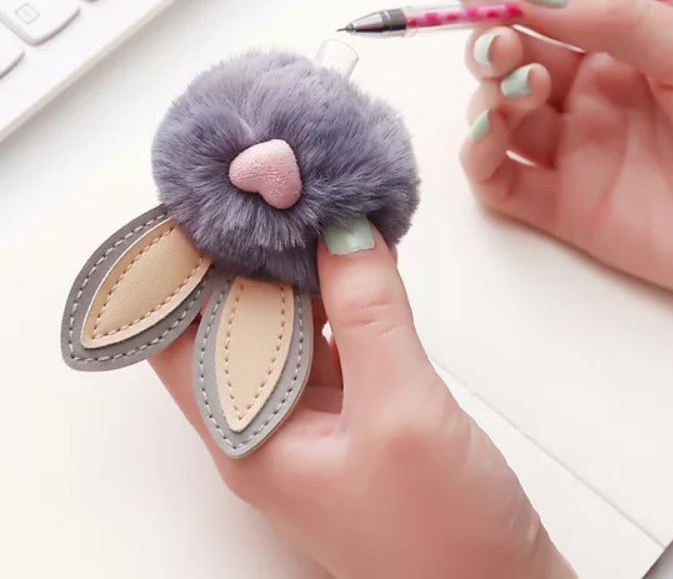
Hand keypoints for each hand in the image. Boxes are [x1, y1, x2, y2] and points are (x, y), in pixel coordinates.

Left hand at [151, 220, 573, 578]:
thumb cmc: (443, 543)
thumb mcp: (401, 413)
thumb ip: (368, 312)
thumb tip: (340, 228)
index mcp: (247, 435)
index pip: (177, 336)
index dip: (177, 267)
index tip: (203, 200)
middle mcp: (269, 425)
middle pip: (232, 322)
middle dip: (246, 252)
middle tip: (268, 182)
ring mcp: (316, 420)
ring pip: (288, 325)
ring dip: (299, 269)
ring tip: (311, 206)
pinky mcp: (359, 414)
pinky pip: (336, 338)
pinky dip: (344, 295)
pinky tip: (360, 258)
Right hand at [460, 0, 672, 328]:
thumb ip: (617, 19)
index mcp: (622, 51)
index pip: (546, 13)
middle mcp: (589, 99)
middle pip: (512, 64)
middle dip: (492, 48)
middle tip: (502, 49)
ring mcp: (574, 154)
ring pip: (498, 118)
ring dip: (487, 98)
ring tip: (520, 93)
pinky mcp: (564, 209)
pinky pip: (500, 182)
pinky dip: (477, 157)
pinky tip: (486, 137)